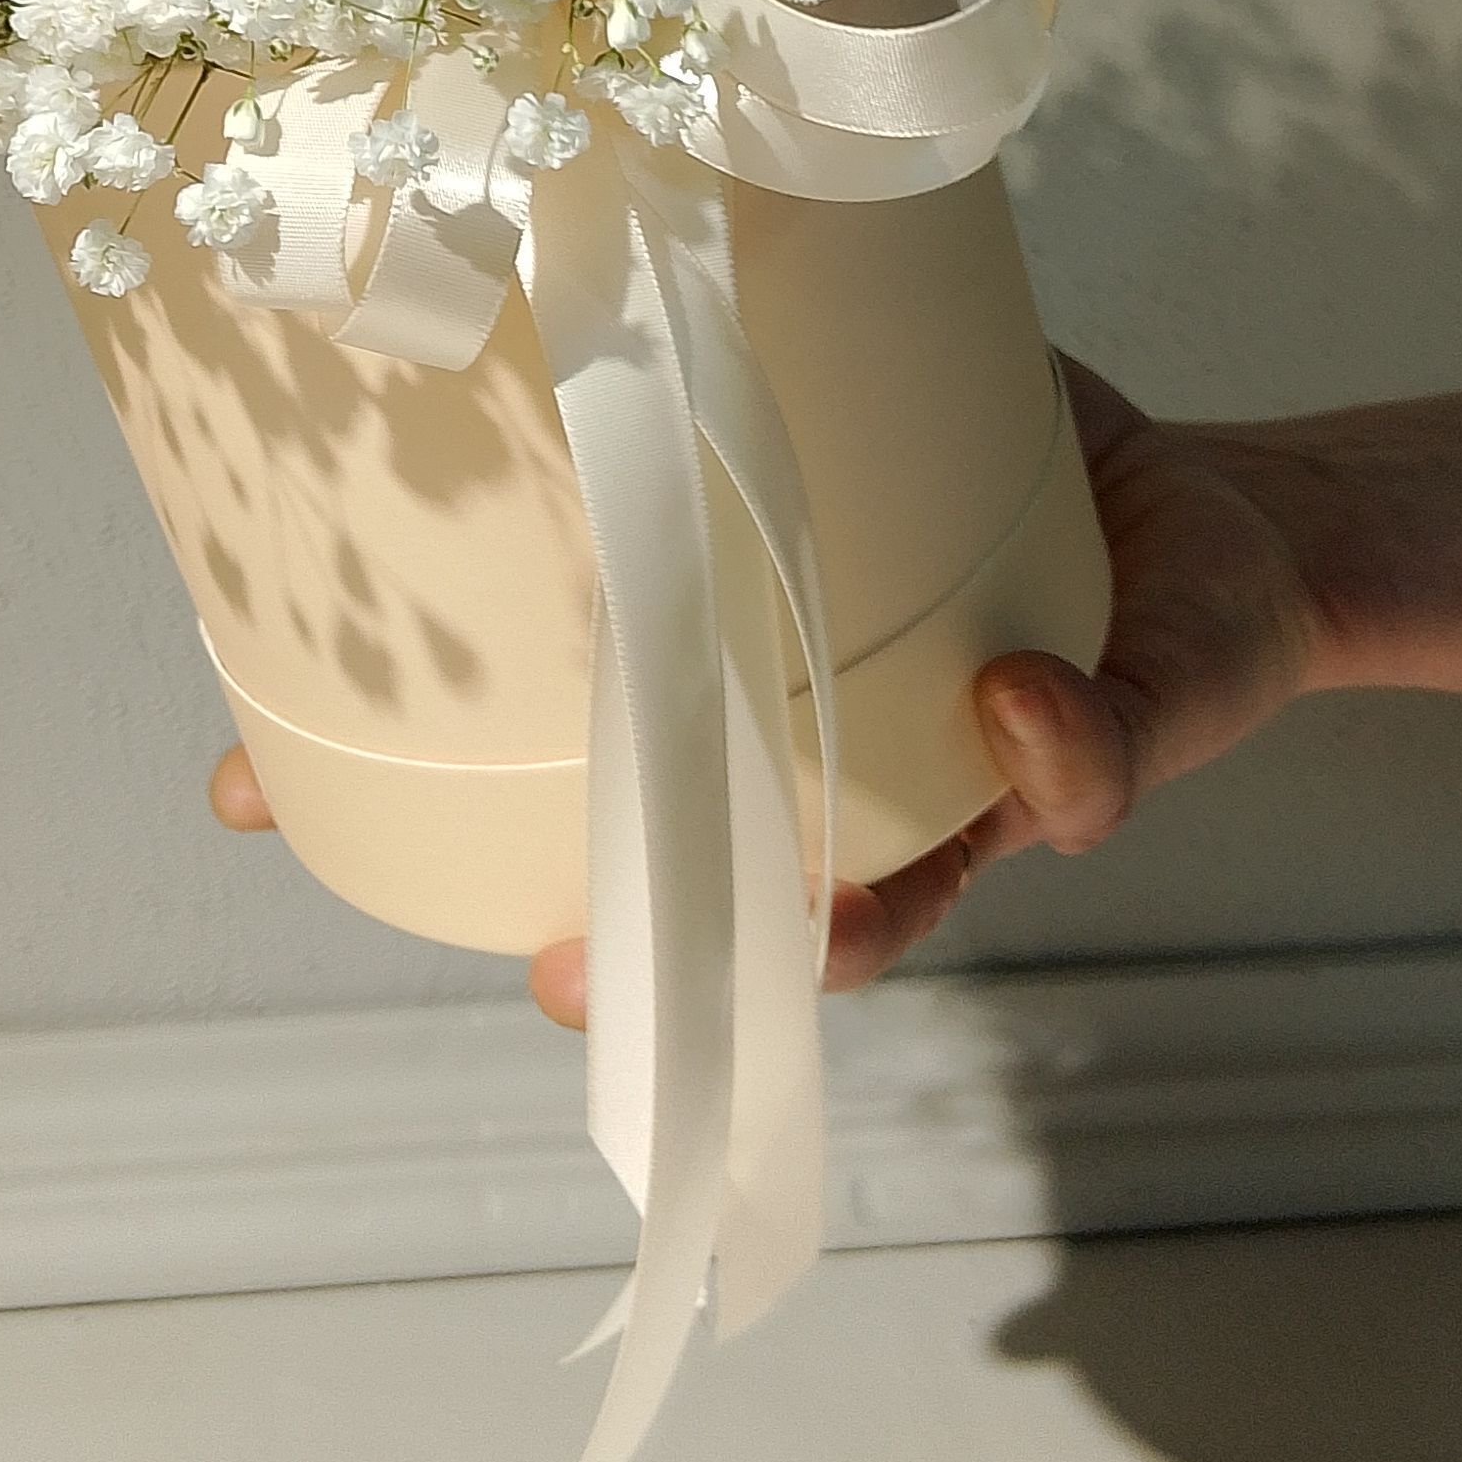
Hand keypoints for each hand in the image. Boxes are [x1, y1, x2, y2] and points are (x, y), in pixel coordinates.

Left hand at [206, 352, 1324, 1030]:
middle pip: (607, 809)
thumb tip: (1019, 726)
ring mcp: (756, 626)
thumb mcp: (1182, 690)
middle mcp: (786, 739)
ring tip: (254, 726)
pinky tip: (392, 510)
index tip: (553, 973)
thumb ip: (1112, 743)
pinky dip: (510, 539)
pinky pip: (619, 527)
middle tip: (290, 816)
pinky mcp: (749, 488)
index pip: (729, 904)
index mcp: (878, 820)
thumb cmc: (1192, 627)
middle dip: (432, 823)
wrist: (1208, 508)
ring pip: (582, 686)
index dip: (637, 948)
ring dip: (430, 709)